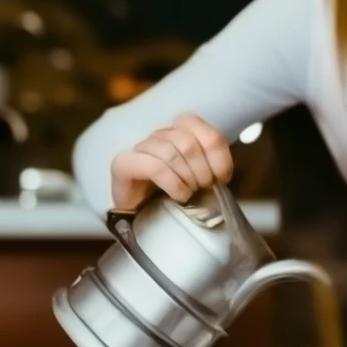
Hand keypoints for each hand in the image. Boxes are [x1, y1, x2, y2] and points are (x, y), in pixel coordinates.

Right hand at [109, 112, 233, 208]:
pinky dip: (173, 183)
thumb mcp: (200, 179)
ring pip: (171, 153)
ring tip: (190, 194)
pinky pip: (155, 167)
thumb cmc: (173, 195)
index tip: (222, 178)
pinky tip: (179, 196)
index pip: (204, 130)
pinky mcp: (123, 163)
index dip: (218, 155)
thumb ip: (212, 168)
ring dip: (187, 178)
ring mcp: (140, 147)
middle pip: (189, 142)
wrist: (139, 217)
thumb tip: (223, 174)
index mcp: (180, 132)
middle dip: (203, 170)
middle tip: (204, 189)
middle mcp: (160, 134)